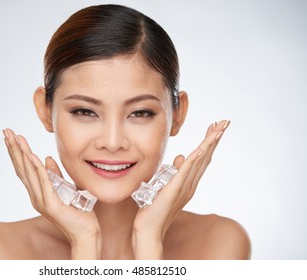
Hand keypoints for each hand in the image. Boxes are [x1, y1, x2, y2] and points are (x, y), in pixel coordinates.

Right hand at [3, 129, 100, 258]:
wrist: (85, 232)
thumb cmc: (78, 211)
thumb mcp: (66, 188)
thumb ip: (56, 175)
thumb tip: (48, 158)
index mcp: (38, 192)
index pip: (24, 169)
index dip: (17, 152)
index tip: (11, 136)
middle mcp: (35, 196)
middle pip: (21, 168)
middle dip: (14, 149)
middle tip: (6, 131)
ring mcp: (41, 201)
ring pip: (30, 173)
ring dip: (22, 154)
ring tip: (16, 138)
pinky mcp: (51, 205)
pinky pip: (44, 182)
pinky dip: (37, 169)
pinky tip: (32, 156)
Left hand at [132, 120, 229, 258]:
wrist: (149, 228)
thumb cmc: (156, 208)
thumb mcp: (166, 184)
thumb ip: (176, 172)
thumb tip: (181, 157)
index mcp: (189, 182)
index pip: (202, 158)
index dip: (209, 142)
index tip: (214, 127)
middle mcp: (191, 184)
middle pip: (206, 156)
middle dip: (215, 138)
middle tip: (225, 122)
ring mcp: (184, 187)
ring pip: (200, 161)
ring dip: (209, 144)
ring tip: (218, 129)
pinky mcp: (174, 190)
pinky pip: (186, 172)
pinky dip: (195, 159)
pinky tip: (202, 148)